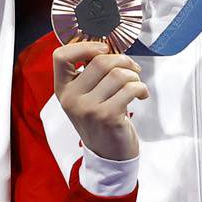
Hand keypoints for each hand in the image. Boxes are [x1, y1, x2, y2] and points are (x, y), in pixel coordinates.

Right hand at [53, 41, 147, 161]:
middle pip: (100, 61)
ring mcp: (88, 108)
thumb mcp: (84, 98)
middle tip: (131, 68)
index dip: (85, 46)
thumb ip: (88, 75)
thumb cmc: (100, 121)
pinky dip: (141, 88)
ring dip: (134, 75)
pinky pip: (130, 88)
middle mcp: (71, 98)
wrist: (108, 155)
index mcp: (62, 90)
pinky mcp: (107, 116)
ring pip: (118, 74)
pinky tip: (141, 95)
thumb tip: (107, 48)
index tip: (103, 50)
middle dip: (123, 60)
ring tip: (136, 84)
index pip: (61, 56)